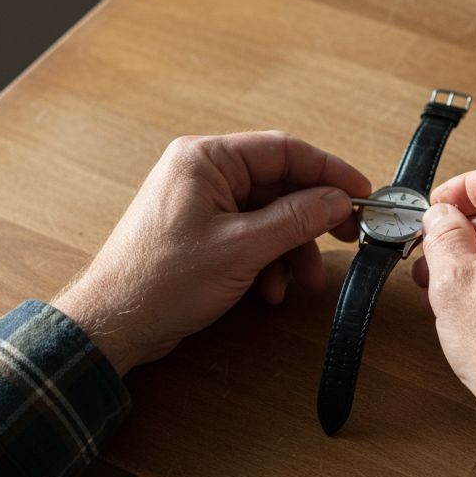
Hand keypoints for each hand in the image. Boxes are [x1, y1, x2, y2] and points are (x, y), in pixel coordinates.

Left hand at [53, 131, 370, 376]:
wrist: (113, 325)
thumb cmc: (163, 280)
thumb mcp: (242, 248)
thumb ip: (296, 219)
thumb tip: (338, 200)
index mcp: (206, 159)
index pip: (284, 151)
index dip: (330, 172)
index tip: (362, 194)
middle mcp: (203, 172)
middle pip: (279, 185)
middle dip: (311, 221)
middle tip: (346, 239)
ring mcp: (201, 203)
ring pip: (268, 215)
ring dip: (290, 249)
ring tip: (303, 283)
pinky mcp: (201, 233)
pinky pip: (249, 235)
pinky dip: (267, 261)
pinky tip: (269, 291)